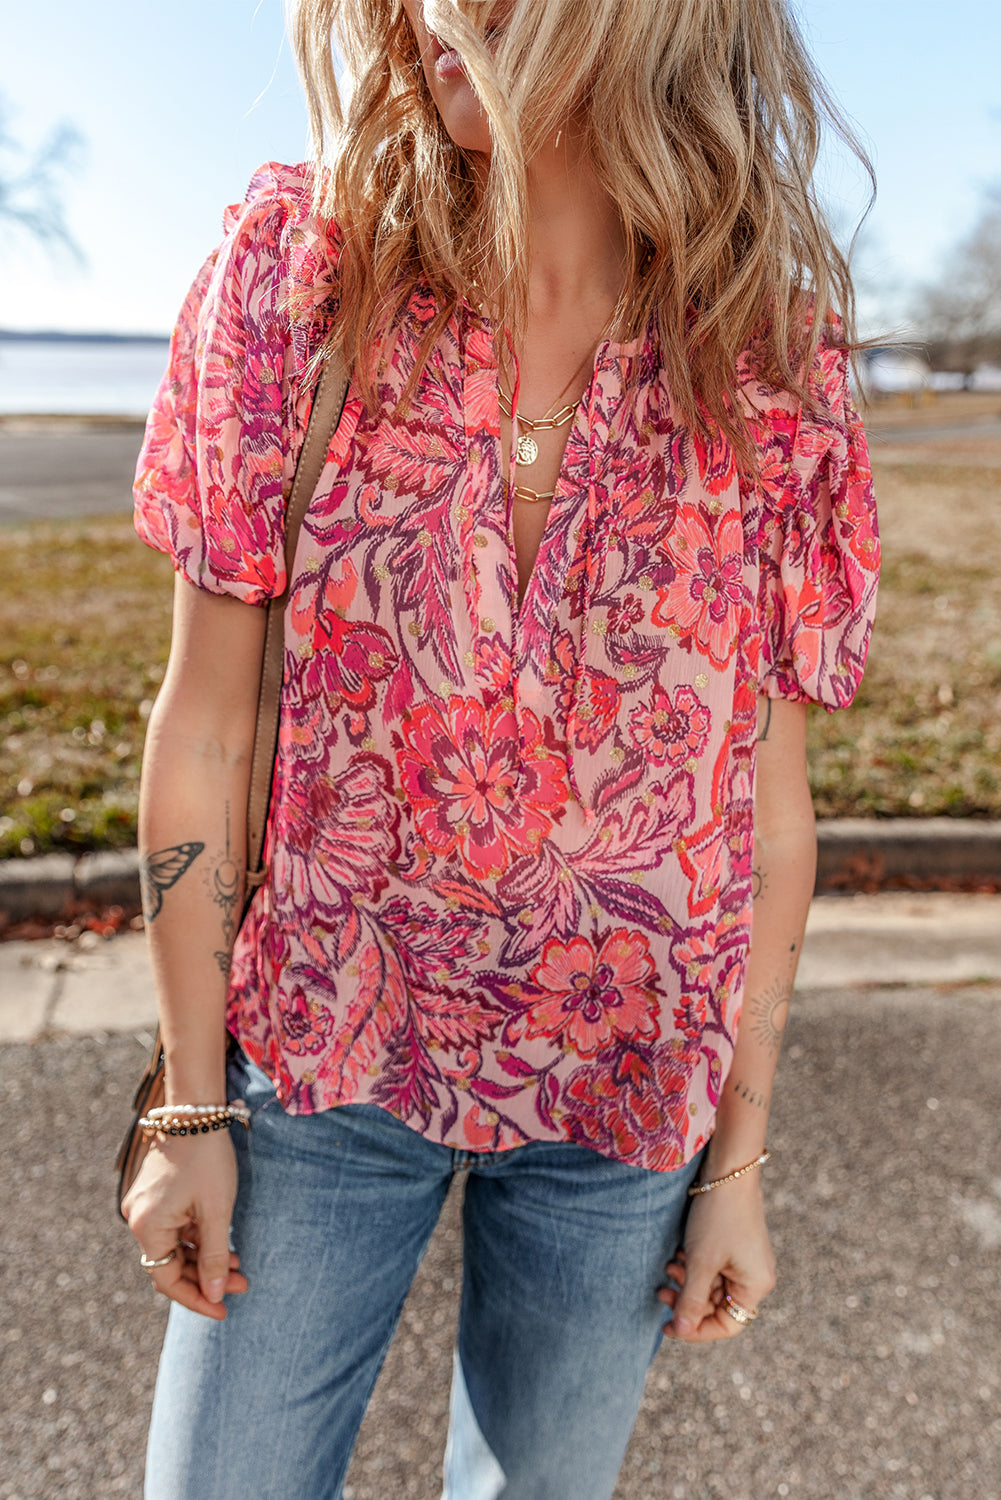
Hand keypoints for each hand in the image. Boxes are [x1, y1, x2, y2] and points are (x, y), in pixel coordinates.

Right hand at [124, 1130, 246, 1319]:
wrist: (196, 1113)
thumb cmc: (208, 1159)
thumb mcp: (217, 1210)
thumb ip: (214, 1256)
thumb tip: (215, 1294)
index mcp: (147, 1226)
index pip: (167, 1279)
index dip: (196, 1298)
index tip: (223, 1311)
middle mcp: (138, 1219)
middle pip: (170, 1264)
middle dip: (206, 1278)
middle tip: (242, 1286)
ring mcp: (145, 1207)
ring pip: (175, 1247)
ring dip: (204, 1259)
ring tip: (240, 1266)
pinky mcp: (155, 1196)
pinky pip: (174, 1229)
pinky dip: (198, 1239)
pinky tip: (225, 1245)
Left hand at [659, 1174, 775, 1341]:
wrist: (728, 1170)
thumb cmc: (718, 1217)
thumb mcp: (700, 1262)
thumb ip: (691, 1299)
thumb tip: (681, 1330)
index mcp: (755, 1286)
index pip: (727, 1325)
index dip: (696, 1330)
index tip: (668, 1326)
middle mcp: (755, 1276)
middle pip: (718, 1306)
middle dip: (687, 1300)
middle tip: (661, 1292)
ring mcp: (745, 1260)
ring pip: (712, 1286)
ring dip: (687, 1281)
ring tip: (668, 1268)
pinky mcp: (734, 1245)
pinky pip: (713, 1268)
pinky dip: (694, 1267)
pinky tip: (678, 1255)